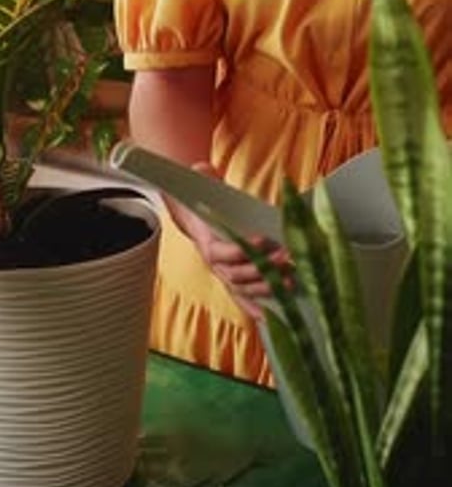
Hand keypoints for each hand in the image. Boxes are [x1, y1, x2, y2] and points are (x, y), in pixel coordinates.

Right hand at [181, 163, 293, 320]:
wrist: (195, 216)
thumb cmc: (206, 201)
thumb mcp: (202, 185)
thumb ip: (203, 178)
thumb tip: (202, 170)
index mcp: (206, 241)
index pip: (221, 252)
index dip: (240, 249)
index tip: (262, 240)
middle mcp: (215, 265)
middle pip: (238, 274)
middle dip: (263, 268)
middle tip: (286, 259)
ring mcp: (226, 276)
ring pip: (245, 288)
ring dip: (268, 287)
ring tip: (291, 281)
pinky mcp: (235, 282)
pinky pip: (246, 299)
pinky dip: (257, 309)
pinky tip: (270, 316)